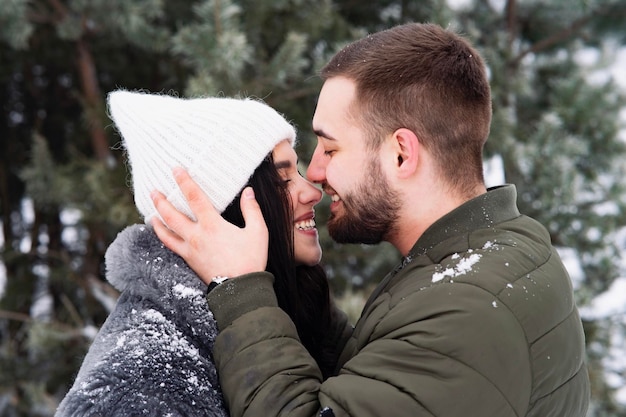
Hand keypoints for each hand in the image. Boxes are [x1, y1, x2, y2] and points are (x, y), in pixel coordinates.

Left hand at [150, 168, 268, 284]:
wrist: (240, 291)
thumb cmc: (251, 260)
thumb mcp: (258, 232)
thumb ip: (252, 210)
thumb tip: (248, 192)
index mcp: (213, 225)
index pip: (195, 198)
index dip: (184, 181)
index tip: (176, 169)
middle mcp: (196, 236)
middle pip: (171, 215)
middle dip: (161, 201)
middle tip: (153, 190)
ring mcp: (190, 250)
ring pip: (166, 233)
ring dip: (157, 220)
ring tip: (151, 212)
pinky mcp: (189, 262)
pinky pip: (171, 247)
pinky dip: (164, 238)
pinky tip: (162, 234)